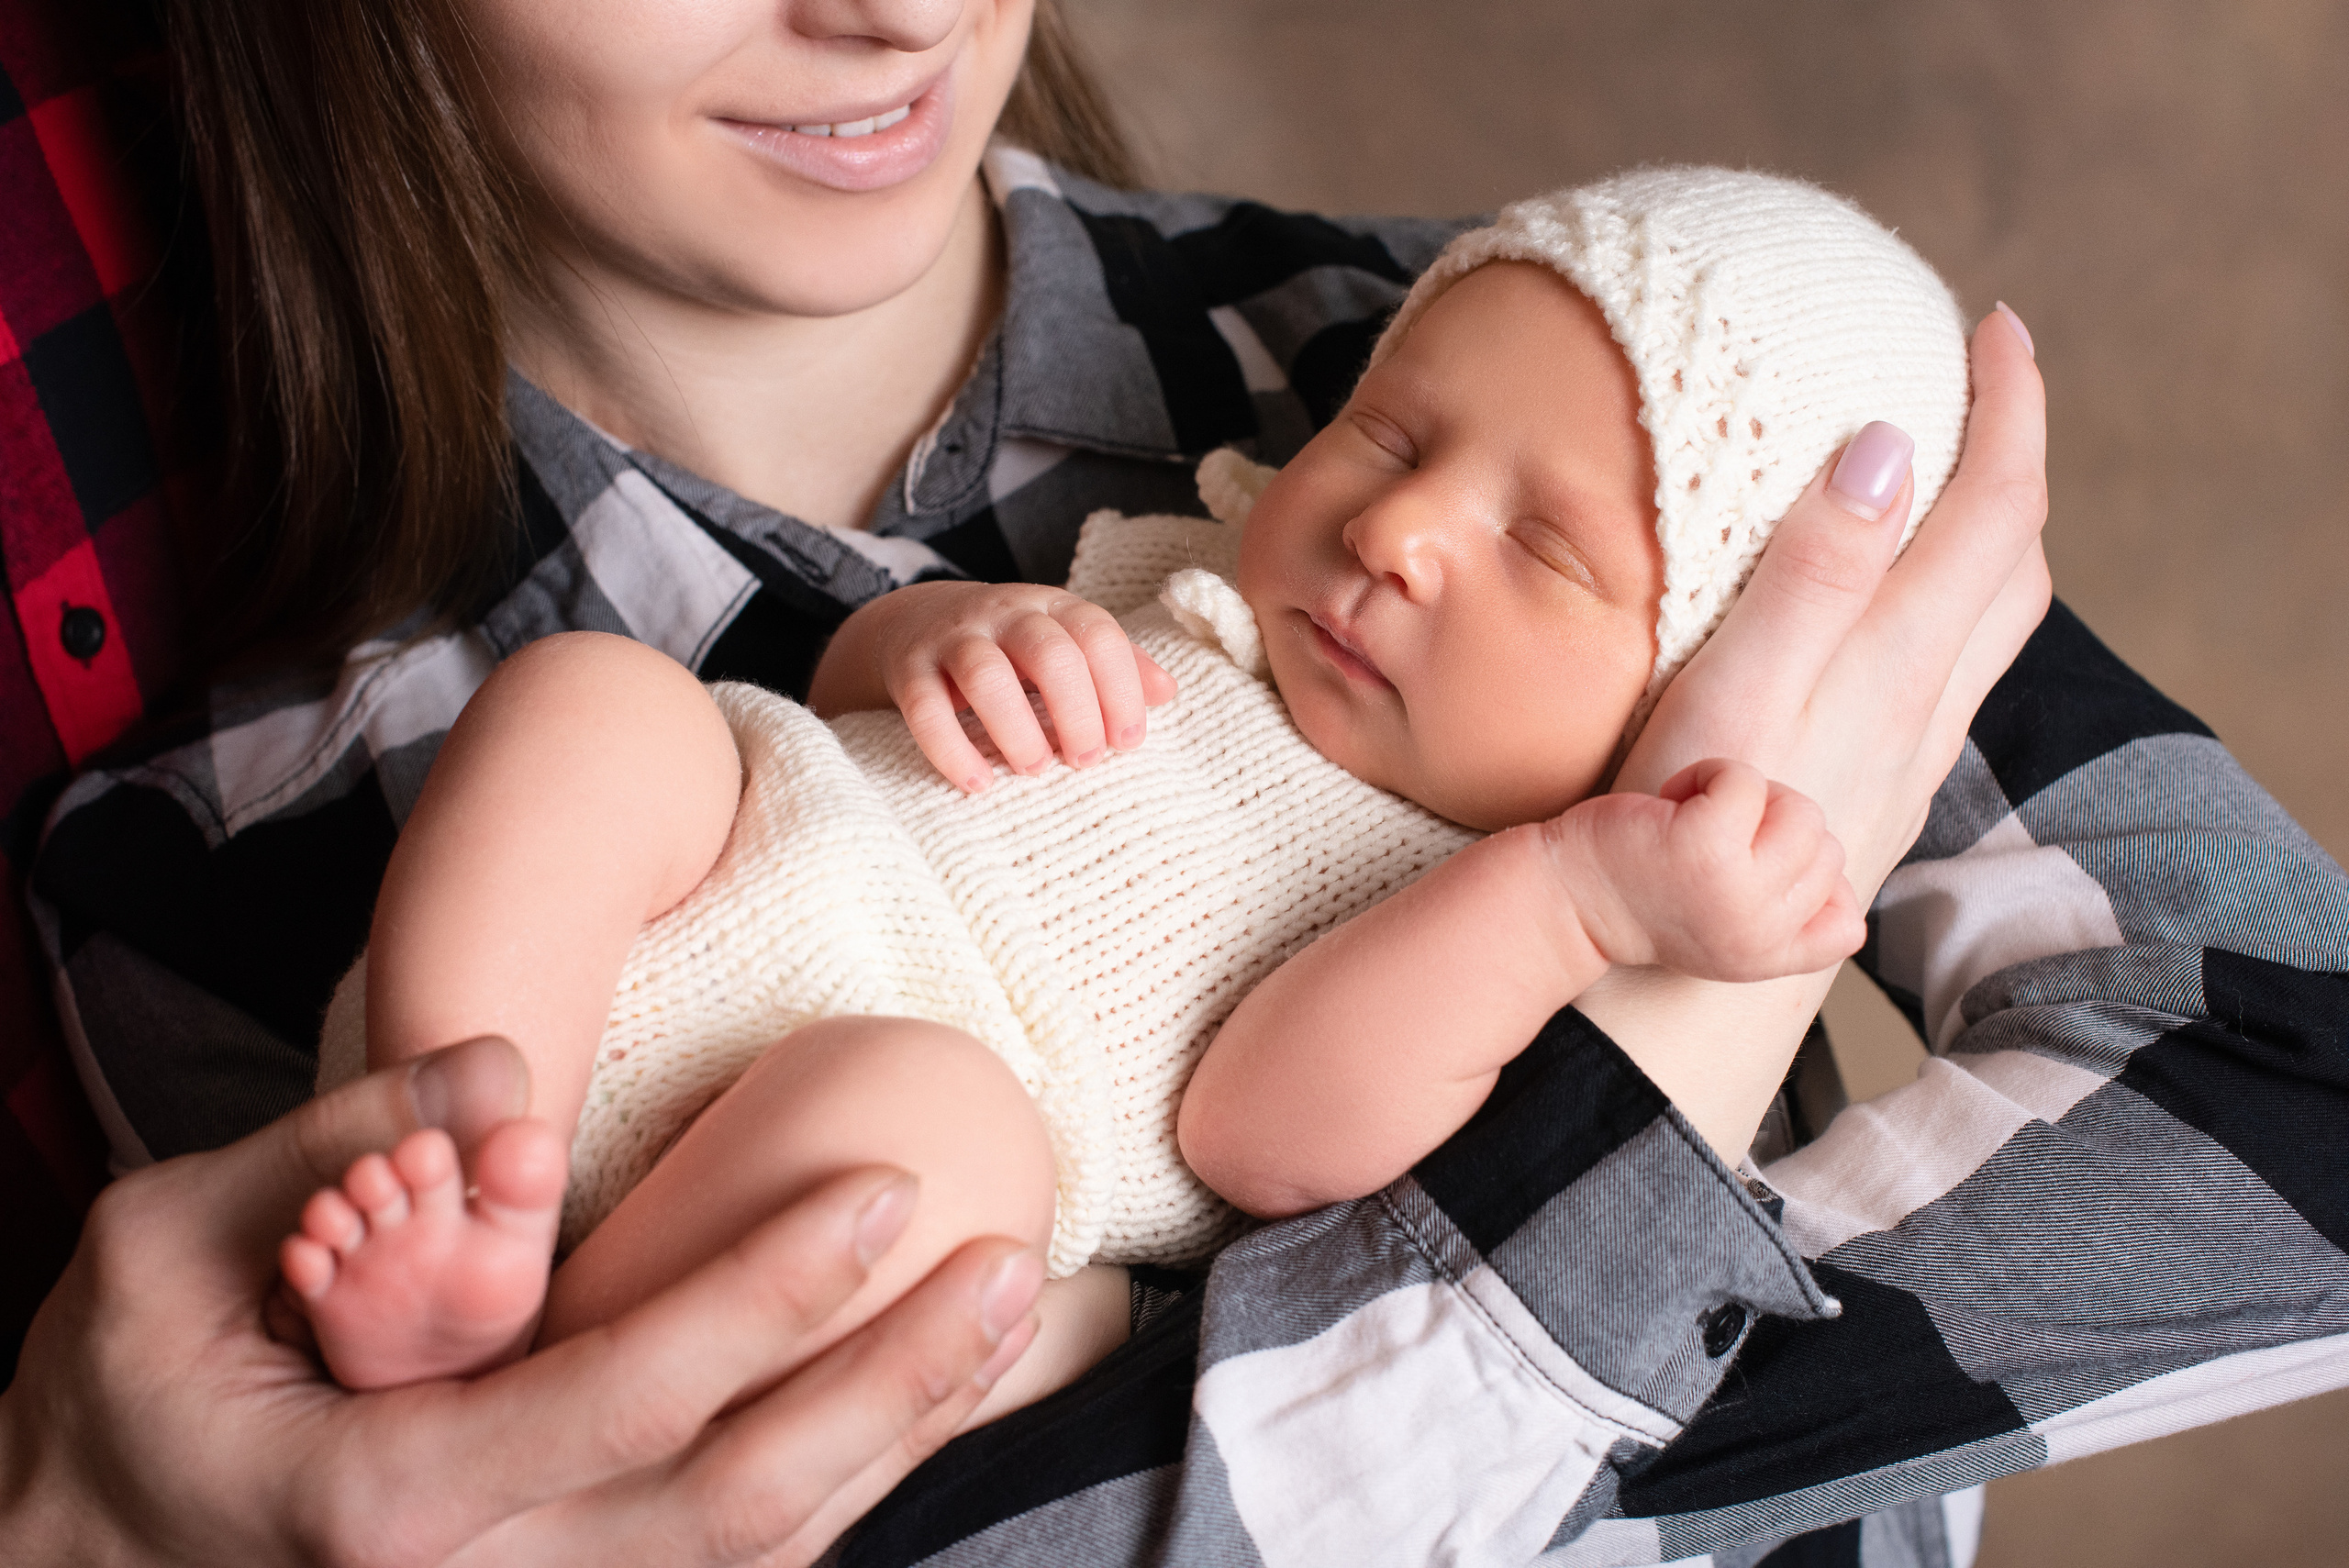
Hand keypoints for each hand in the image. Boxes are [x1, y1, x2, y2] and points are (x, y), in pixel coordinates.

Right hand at [0, 1037, 1042, 1567]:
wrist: (83, 1567)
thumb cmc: (124, 1396)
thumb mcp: (166, 1246)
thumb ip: (339, 1151)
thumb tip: (507, 1074)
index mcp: (382, 1494)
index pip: (623, 1398)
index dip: (768, 1296)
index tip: (886, 1187)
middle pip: (738, 1510)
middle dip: (891, 1389)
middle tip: (1012, 1263)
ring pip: (758, 1556)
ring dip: (898, 1439)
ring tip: (1008, 1312)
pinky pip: (732, 1563)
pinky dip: (844, 1483)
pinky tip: (922, 1395)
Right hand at [807, 581, 1176, 791]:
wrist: (917, 622)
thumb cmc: (1013, 648)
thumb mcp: (1065, 644)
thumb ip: (1116, 666)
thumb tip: (1167, 692)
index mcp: (1053, 607)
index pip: (1098, 634)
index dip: (1120, 689)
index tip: (1128, 742)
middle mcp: (1005, 614)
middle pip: (1049, 653)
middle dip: (1076, 712)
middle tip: (1086, 761)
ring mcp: (953, 639)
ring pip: (985, 675)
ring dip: (1017, 728)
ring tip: (1035, 770)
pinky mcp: (909, 669)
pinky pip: (925, 708)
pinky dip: (951, 749)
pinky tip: (978, 783)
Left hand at [1557, 758, 1864, 980]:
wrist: (1567, 899)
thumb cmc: (1645, 896)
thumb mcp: (1727, 928)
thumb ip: (1784, 912)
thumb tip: (1833, 867)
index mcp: (1769, 958)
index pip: (1850, 928)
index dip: (1819, 885)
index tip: (1757, 873)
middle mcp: (1761, 934)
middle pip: (1826, 848)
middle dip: (1772, 825)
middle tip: (1710, 840)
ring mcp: (1738, 890)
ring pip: (1800, 811)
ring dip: (1745, 797)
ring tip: (1693, 820)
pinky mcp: (1707, 844)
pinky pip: (1747, 781)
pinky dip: (1709, 774)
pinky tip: (1673, 799)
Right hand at [1614, 307, 2050, 900]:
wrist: (1682, 976)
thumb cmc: (1684, 828)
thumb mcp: (1736, 687)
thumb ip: (1816, 569)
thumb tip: (1891, 446)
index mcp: (1895, 662)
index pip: (1997, 508)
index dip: (2012, 408)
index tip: (1993, 327)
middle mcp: (1924, 709)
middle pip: (2015, 561)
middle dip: (2014, 455)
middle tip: (1978, 377)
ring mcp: (1908, 758)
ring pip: (1990, 623)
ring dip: (1990, 530)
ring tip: (1947, 471)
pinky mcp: (1877, 793)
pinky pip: (1948, 670)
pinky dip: (1948, 598)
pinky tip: (1892, 606)